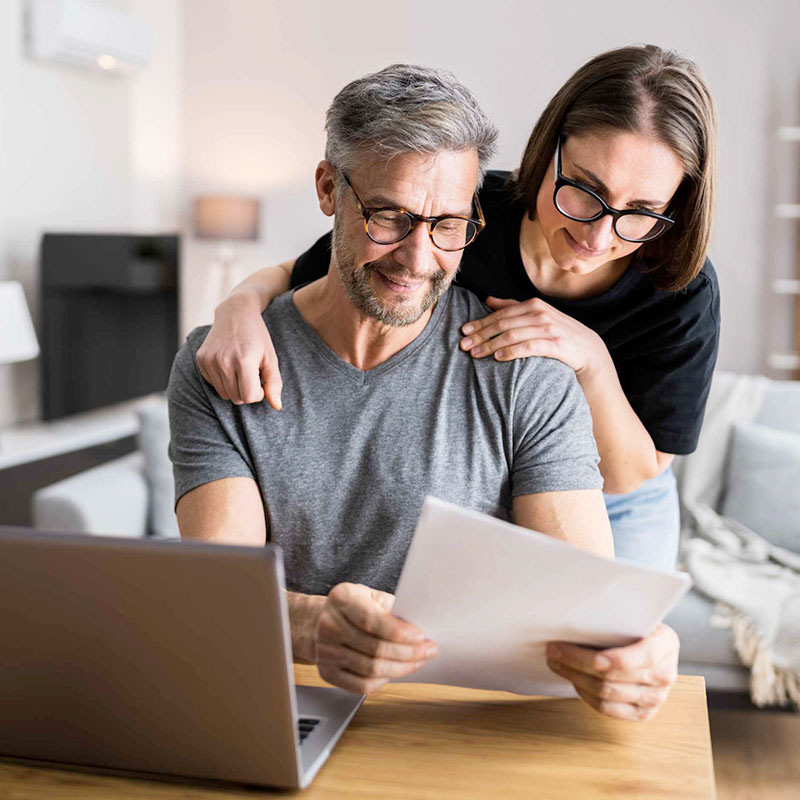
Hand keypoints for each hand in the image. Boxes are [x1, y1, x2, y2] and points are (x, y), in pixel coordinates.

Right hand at [197, 293, 282, 408]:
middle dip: (247, 391)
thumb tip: (277, 406)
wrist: (235, 312)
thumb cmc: (258, 337)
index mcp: (243, 361)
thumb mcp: (271, 358)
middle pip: (236, 398)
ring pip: (224, 394)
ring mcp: (210, 360)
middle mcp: (223, 361)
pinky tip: (229, 364)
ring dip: (235, 387)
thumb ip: (274, 383)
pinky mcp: (201, 360)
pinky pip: (213, 384)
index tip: (261, 380)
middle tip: (252, 374)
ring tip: (242, 370)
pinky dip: (223, 380)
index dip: (258, 393)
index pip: (249, 397)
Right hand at [314, 583, 437, 694]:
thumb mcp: (371, 594)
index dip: (398, 632)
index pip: (371, 620)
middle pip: (374, 648)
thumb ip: (390, 607)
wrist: (319, 619)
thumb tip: (416, 626)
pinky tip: (396, 672)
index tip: (420, 636)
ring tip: (418, 661)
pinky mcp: (327, 672)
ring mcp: (325, 651)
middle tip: (428, 650)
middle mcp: (329, 625)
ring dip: (401, 668)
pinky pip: (360, 685)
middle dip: (408, 653)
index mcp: (342, 598)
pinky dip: (383, 681)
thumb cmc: (353, 605)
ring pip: (370, 669)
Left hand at [460, 296, 609, 376]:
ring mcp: (548, 328)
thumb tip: (488, 299)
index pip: (500, 313)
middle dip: (480, 334)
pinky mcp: (554, 344)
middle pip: (502, 324)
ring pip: (511, 335)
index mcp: (533, 305)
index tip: (463, 331)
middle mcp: (540, 314)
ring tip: (475, 354)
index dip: (480, 322)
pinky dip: (510, 352)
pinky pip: (527, 347)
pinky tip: (497, 358)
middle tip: (463, 345)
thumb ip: (512, 307)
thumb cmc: (557, 333)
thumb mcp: (536, 316)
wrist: (588, 351)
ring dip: (490, 345)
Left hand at [546, 623, 679, 720]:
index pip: (626, 659)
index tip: (563, 648)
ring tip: (557, 664)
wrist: (659, 645)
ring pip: (605, 695)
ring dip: (575, 678)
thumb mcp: (634, 615)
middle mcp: (664, 675)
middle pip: (609, 678)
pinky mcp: (644, 713)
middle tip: (553, 651)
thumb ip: (613, 619)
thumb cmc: (640, 627)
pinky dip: (586, 695)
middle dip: (574, 664)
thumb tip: (572, 619)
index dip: (591, 658)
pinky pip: (608, 710)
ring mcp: (656, 698)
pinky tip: (575, 680)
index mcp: (665, 644)